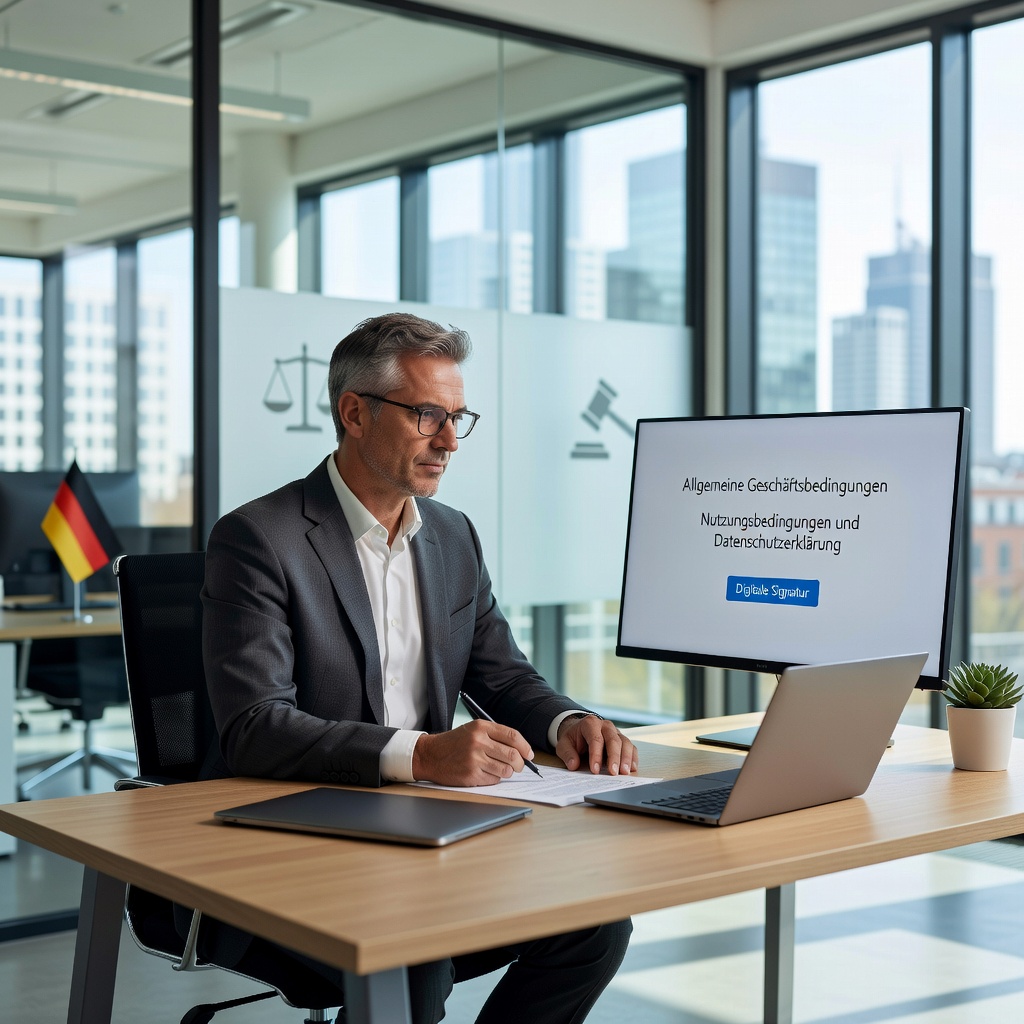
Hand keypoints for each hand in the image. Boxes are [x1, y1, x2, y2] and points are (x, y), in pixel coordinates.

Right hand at [412, 720, 534, 786]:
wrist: (430, 755)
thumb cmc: (454, 743)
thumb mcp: (473, 730)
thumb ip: (495, 736)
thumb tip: (521, 750)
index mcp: (481, 727)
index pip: (512, 736)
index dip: (525, 747)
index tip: (529, 754)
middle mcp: (478, 741)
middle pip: (512, 754)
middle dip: (520, 763)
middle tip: (519, 766)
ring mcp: (474, 759)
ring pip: (506, 770)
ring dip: (507, 772)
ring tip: (500, 769)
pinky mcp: (471, 775)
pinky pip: (494, 779)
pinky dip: (494, 778)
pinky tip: (485, 773)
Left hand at [556, 715, 638, 776]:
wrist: (580, 731)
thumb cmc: (573, 738)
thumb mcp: (564, 744)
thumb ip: (567, 754)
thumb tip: (573, 765)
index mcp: (590, 724)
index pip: (595, 739)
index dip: (596, 755)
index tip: (595, 770)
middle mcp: (606, 726)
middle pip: (613, 740)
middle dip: (614, 757)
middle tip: (613, 773)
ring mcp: (616, 732)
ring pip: (625, 743)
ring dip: (626, 758)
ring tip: (624, 772)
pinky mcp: (622, 740)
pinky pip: (631, 747)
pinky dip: (633, 758)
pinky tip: (632, 768)